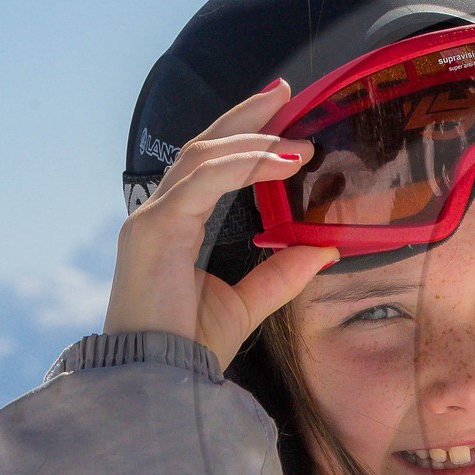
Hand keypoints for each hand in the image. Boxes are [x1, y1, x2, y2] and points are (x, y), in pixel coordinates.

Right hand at [104, 80, 334, 368]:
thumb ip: (282, 274)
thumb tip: (323, 249)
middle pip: (204, 146)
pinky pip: (202, 182)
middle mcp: (159, 214)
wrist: (160, 380)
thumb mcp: (249, 303)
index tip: (283, 115)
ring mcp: (151, 218)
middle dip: (246, 116)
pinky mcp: (153, 229)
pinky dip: (242, 166)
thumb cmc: (190, 347)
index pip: (211, 165)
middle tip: (287, 93)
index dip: (244, 135)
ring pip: (203, 157)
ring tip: (298, 139)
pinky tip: (281, 161)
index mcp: (177, 226)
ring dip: (253, 140)